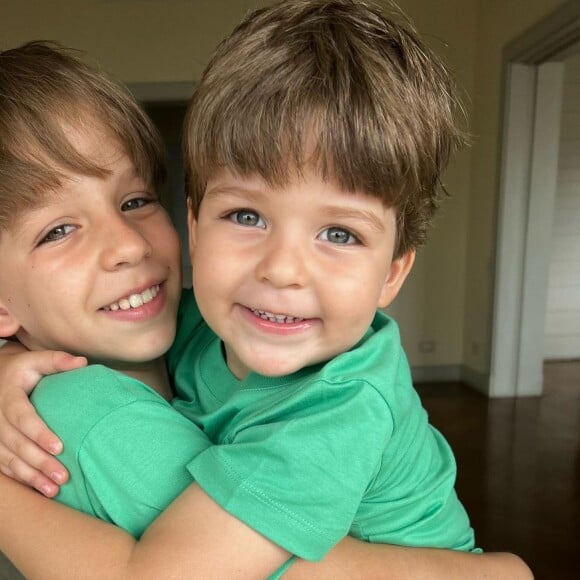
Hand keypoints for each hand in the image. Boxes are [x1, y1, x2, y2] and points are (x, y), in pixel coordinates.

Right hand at [0, 343, 85, 495]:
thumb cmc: (23, 370)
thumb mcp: (36, 359)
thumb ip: (57, 360)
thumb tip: (83, 362)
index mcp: (8, 396)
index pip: (22, 417)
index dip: (39, 433)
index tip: (60, 446)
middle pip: (16, 444)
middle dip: (39, 462)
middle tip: (63, 476)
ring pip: (8, 460)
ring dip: (31, 476)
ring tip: (54, 489)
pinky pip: (4, 467)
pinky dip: (22, 479)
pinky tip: (41, 490)